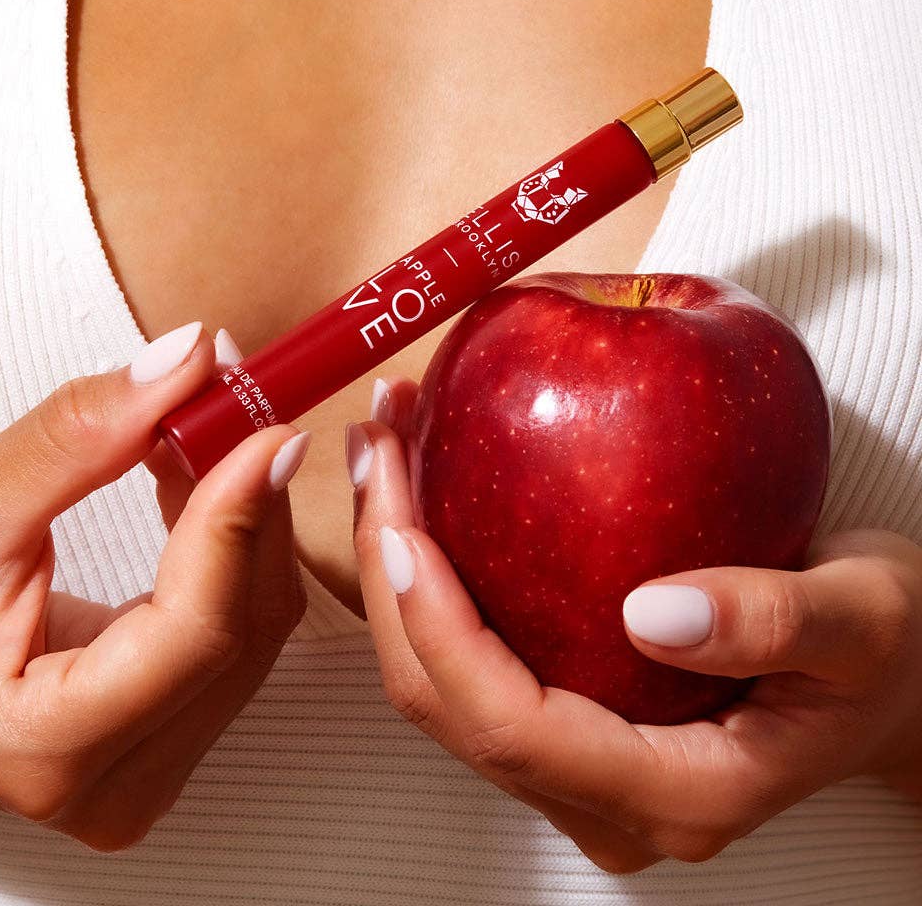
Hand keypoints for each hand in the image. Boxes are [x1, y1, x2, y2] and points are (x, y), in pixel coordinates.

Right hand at [0, 323, 309, 849]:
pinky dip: (230, 544)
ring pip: (254, 625)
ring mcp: (147, 767)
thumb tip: (188, 365)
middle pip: (244, 627)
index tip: (267, 427)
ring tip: (205, 432)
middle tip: (241, 402)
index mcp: (50, 748)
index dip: (242, 517)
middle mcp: (116, 784)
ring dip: (246, 517)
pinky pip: (236, 626)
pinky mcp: (164, 731)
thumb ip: (84, 434)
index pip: (199, 629)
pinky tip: (200, 482)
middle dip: (253, 503)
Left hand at [349, 378, 921, 872]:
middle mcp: (609, 796)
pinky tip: (425, 490)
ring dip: (395, 566)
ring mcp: (581, 764)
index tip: (405, 530)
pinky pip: (466, 654)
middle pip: (447, 704)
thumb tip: (655, 613)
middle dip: (391, 576)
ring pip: (439, 682)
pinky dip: (430, 574)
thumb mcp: (867, 619)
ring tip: (385, 454)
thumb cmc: (890, 652)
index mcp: (677, 790)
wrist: (896, 674)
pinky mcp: (568, 716)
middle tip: (378, 453)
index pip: (514, 727)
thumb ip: (774, 621)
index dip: (443, 632)